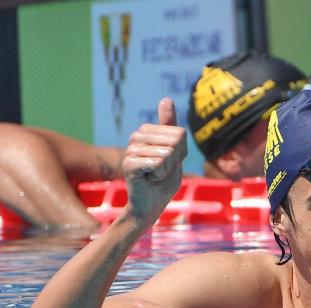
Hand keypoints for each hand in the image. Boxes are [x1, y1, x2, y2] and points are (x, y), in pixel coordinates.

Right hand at [122, 97, 186, 223]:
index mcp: (147, 131)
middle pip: (175, 141)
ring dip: (167, 169)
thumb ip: (170, 127)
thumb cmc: (164, 180)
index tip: (169, 163)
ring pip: (168, 153)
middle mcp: (137, 136)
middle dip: (175, 160)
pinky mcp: (129, 163)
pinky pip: (159, 163)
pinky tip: (150, 179)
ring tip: (155, 175)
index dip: (181, 152)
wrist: (150, 205)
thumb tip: (166, 98)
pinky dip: (161, 175)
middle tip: (162, 171)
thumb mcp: (174, 151)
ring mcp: (131, 149)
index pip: (180, 133)